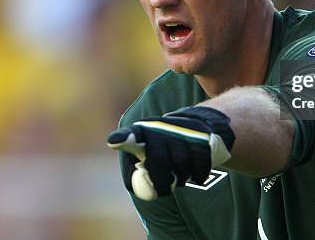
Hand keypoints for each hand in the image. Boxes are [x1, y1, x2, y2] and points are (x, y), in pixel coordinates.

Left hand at [107, 106, 234, 200]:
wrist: (195, 128)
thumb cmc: (161, 151)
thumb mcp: (143, 158)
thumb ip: (136, 176)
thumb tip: (142, 187)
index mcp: (141, 132)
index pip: (130, 135)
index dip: (123, 138)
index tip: (113, 141)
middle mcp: (161, 127)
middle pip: (159, 160)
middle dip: (162, 181)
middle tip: (165, 188)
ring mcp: (182, 129)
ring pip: (181, 164)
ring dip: (181, 179)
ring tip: (180, 177)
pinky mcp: (201, 135)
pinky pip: (200, 164)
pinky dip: (198, 176)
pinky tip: (196, 175)